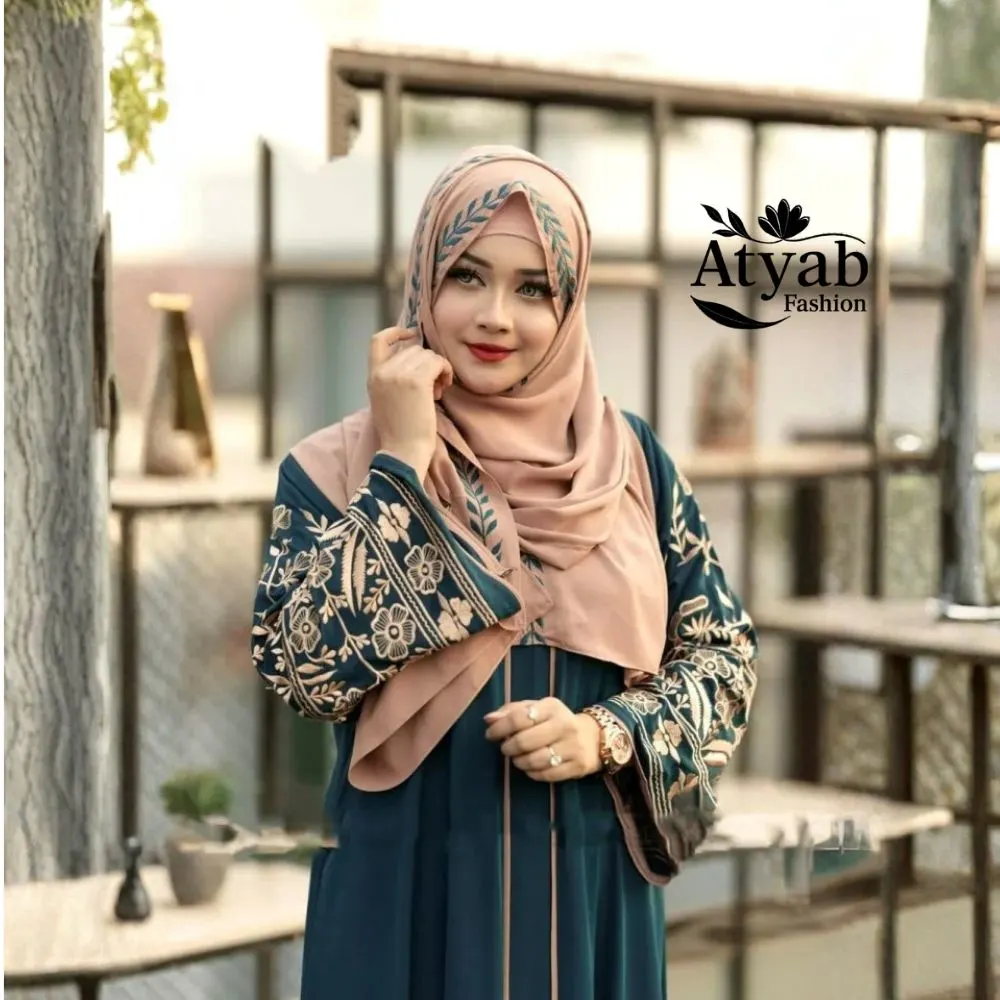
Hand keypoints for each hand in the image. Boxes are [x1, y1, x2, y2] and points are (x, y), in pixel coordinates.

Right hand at [367, 327, 452, 481]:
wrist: (403, 453)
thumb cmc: (400, 435)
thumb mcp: (387, 402)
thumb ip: (394, 380)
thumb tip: (419, 362)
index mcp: (372, 377)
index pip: (377, 340)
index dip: (396, 332)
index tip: (411, 335)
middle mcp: (383, 372)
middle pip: (412, 349)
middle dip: (427, 363)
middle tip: (434, 386)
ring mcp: (398, 374)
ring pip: (427, 354)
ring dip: (438, 369)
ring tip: (437, 391)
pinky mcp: (416, 381)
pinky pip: (438, 362)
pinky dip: (446, 371)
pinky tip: (444, 387)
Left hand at [484, 697, 602, 781]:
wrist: (592, 737)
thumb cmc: (555, 721)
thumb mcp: (536, 709)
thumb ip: (511, 711)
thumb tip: (488, 719)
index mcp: (552, 706)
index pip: (519, 717)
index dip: (500, 728)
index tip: (490, 735)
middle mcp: (564, 724)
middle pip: (525, 741)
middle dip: (508, 747)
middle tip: (505, 748)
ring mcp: (573, 747)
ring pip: (534, 760)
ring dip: (519, 762)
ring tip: (517, 758)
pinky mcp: (577, 766)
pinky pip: (546, 775)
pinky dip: (532, 773)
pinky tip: (530, 767)